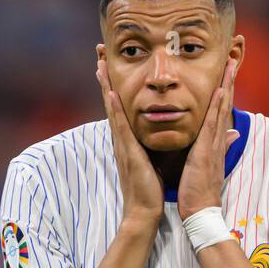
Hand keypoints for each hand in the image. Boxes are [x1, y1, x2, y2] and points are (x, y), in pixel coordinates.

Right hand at [96, 59, 164, 229]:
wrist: (143, 212)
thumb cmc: (150, 191)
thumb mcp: (156, 161)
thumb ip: (159, 144)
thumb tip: (169, 132)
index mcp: (129, 141)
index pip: (120, 108)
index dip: (115, 86)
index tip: (111, 65)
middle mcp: (122, 140)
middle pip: (111, 102)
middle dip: (105, 78)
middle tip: (99, 54)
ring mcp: (122, 145)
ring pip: (112, 109)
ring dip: (105, 86)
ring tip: (100, 64)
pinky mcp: (128, 153)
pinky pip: (120, 127)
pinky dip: (114, 110)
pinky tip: (110, 93)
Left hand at [177, 59, 239, 221]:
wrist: (201, 212)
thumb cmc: (199, 192)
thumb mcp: (209, 166)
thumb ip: (219, 148)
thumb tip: (233, 134)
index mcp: (215, 144)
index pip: (221, 112)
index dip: (226, 91)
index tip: (227, 71)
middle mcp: (218, 141)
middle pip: (225, 105)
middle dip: (229, 81)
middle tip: (234, 57)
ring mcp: (214, 145)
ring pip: (221, 110)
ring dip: (226, 86)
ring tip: (230, 64)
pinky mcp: (206, 151)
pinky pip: (212, 125)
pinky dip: (217, 107)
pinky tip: (219, 90)